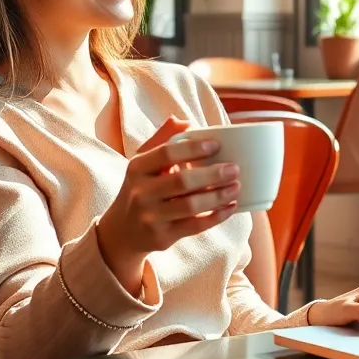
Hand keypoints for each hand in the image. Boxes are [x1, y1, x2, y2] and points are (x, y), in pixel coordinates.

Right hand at [96, 118, 240, 284]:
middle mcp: (141, 192)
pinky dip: (216, 217)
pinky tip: (231, 207)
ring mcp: (151, 217)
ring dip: (218, 196)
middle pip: (182, 181)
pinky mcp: (163, 237)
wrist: (122, 231)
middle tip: (235, 168)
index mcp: (137, 168)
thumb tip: (185, 122)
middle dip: (212, 174)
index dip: (193, 148)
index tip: (216, 145)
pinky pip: (194, 226)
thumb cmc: (141, 188)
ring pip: (190, 206)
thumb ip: (162, 139)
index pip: (166, 153)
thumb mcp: (143, 163)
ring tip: (236, 187)